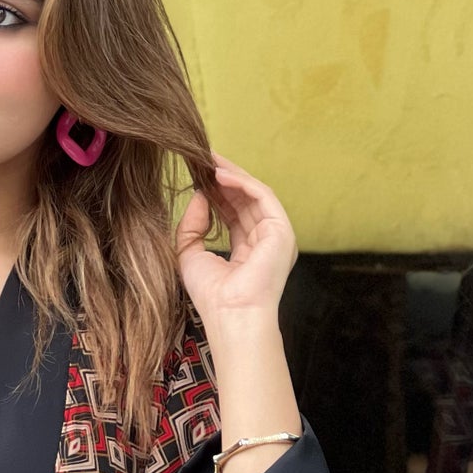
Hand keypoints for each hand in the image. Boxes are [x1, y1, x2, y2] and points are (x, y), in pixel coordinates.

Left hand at [175, 152, 297, 329]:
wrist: (230, 314)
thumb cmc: (211, 296)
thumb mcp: (190, 255)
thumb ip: (192, 226)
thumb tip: (198, 196)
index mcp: (248, 250)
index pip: (234, 214)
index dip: (217, 193)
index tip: (199, 176)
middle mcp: (265, 241)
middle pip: (246, 201)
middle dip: (225, 178)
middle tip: (204, 158)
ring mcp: (276, 235)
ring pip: (255, 195)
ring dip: (232, 176)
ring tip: (210, 161)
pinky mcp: (281, 230)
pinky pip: (262, 197)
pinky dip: (242, 183)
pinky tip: (220, 175)